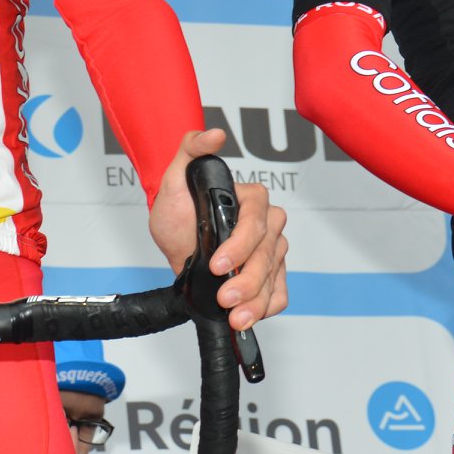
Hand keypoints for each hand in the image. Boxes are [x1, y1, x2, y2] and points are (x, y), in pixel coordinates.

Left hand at [147, 129, 289, 331]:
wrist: (176, 240)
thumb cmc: (178, 209)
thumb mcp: (174, 178)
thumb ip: (192, 150)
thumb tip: (214, 135)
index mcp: (251, 197)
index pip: (255, 221)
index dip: (239, 244)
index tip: (217, 262)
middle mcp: (267, 222)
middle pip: (267, 253)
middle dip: (246, 279)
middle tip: (225, 297)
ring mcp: (271, 250)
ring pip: (274, 275)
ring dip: (256, 300)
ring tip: (237, 317)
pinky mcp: (270, 273)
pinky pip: (280, 291)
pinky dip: (268, 306)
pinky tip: (251, 317)